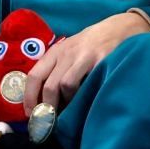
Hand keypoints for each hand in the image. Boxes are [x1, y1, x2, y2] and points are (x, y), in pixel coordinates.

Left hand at [21, 11, 149, 114]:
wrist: (119, 27)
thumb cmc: (91, 44)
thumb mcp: (69, 52)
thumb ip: (56, 70)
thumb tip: (43, 101)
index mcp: (55, 52)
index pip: (34, 76)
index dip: (30, 98)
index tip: (30, 114)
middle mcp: (67, 53)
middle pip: (49, 86)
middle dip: (47, 108)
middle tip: (50, 122)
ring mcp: (84, 56)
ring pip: (66, 85)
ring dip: (68, 102)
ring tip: (72, 109)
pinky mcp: (102, 60)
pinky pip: (89, 84)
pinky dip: (86, 96)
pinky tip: (88, 100)